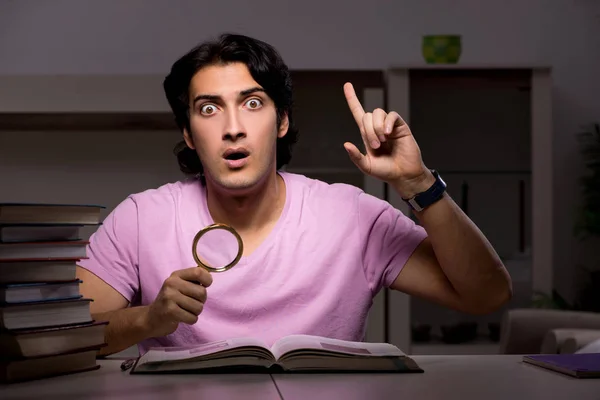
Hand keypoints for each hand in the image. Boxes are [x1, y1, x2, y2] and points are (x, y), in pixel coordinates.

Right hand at [144, 267, 212, 336]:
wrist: (151, 318)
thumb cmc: (171, 301)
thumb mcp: (180, 285)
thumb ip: (194, 279)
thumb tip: (210, 274)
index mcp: (176, 275)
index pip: (198, 272)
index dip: (207, 280)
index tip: (205, 285)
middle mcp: (172, 284)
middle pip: (202, 292)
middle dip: (201, 301)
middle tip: (191, 303)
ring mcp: (170, 297)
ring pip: (198, 307)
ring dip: (195, 312)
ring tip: (185, 310)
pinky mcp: (170, 311)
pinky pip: (192, 318)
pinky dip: (190, 320)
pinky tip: (182, 317)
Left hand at [343, 82, 433, 198]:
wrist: (403, 175)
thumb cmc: (386, 171)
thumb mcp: (366, 166)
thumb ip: (355, 156)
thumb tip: (346, 144)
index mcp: (367, 134)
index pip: (358, 112)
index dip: (352, 99)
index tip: (347, 85)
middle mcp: (377, 127)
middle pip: (366, 115)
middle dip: (368, 130)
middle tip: (375, 145)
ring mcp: (389, 126)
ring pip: (377, 113)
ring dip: (377, 128)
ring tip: (382, 141)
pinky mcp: (400, 126)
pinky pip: (392, 115)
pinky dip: (387, 123)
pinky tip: (388, 134)